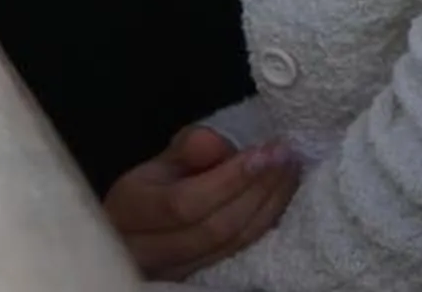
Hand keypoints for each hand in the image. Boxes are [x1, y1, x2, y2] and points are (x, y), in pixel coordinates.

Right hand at [103, 125, 300, 281]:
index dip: (229, 179)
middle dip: (257, 189)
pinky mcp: (199, 279)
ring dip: (269, 205)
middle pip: (214, 228)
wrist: (135, 233)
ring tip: (289, 171)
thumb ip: (186, 150)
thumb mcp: (158, 162)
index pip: (186, 202)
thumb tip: (215, 143)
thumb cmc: (148, 191)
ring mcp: (175, 272)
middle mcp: (149, 249)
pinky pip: (240, 252)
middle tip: (285, 156)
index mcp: (131, 211)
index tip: (264, 151)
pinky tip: (280, 197)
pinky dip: (265, 223)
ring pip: (232, 244)